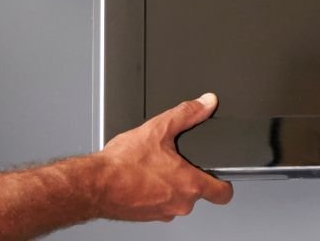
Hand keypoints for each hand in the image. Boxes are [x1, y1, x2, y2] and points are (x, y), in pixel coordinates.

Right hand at [89, 93, 234, 221]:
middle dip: (189, 176)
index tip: (222, 178)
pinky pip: (159, 204)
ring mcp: (162, 213)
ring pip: (176, 198)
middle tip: (175, 161)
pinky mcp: (146, 217)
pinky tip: (141, 178)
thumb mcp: (159, 128)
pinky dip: (154, 192)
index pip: (222, 193)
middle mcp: (179, 204)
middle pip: (197, 192)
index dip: (225, 184)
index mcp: (189, 184)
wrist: (94, 185)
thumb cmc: (122, 164)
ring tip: (153, 168)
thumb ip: (188, 113)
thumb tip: (207, 103)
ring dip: (170, 184)